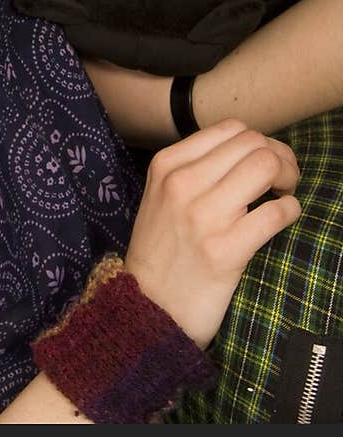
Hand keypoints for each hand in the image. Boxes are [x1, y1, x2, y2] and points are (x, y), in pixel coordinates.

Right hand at [123, 118, 299, 347]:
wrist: (146, 307)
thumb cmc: (161, 250)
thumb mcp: (161, 195)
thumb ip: (194, 168)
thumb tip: (248, 152)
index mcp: (167, 164)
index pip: (231, 129)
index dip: (259, 142)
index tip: (265, 164)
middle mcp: (183, 183)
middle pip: (254, 143)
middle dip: (280, 157)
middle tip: (283, 180)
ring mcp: (204, 216)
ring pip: (266, 167)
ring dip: (288, 178)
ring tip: (284, 194)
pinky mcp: (226, 250)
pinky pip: (276, 212)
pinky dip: (290, 210)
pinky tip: (285, 216)